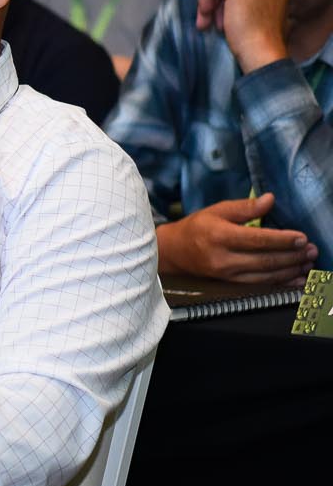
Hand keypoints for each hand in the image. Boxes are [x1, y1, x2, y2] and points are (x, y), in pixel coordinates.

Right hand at [156, 194, 316, 284]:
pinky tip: (297, 279)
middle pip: (266, 259)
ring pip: (266, 274)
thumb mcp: (217, 210)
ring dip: (291, 269)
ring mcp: (227, 274)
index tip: (302, 238)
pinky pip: (261, 285)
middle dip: (293, 256)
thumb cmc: (197, 227)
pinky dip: (282, 283)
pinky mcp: (231, 283)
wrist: (174, 252)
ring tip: (308, 262)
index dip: (282, 239)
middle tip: (312, 250)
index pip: (258, 240)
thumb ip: (245, 207)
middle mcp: (224, 258)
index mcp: (220, 236)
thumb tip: (270, 200)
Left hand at [195, 0, 290, 72]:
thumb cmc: (261, 42)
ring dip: (211, 4)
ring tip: (208, 24)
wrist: (262, 52)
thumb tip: (231, 5)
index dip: (230, 4)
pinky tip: (205, 13)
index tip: (223, 22)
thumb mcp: (260, 18)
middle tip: (214, 24)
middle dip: (220, 5)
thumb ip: (252, 6)